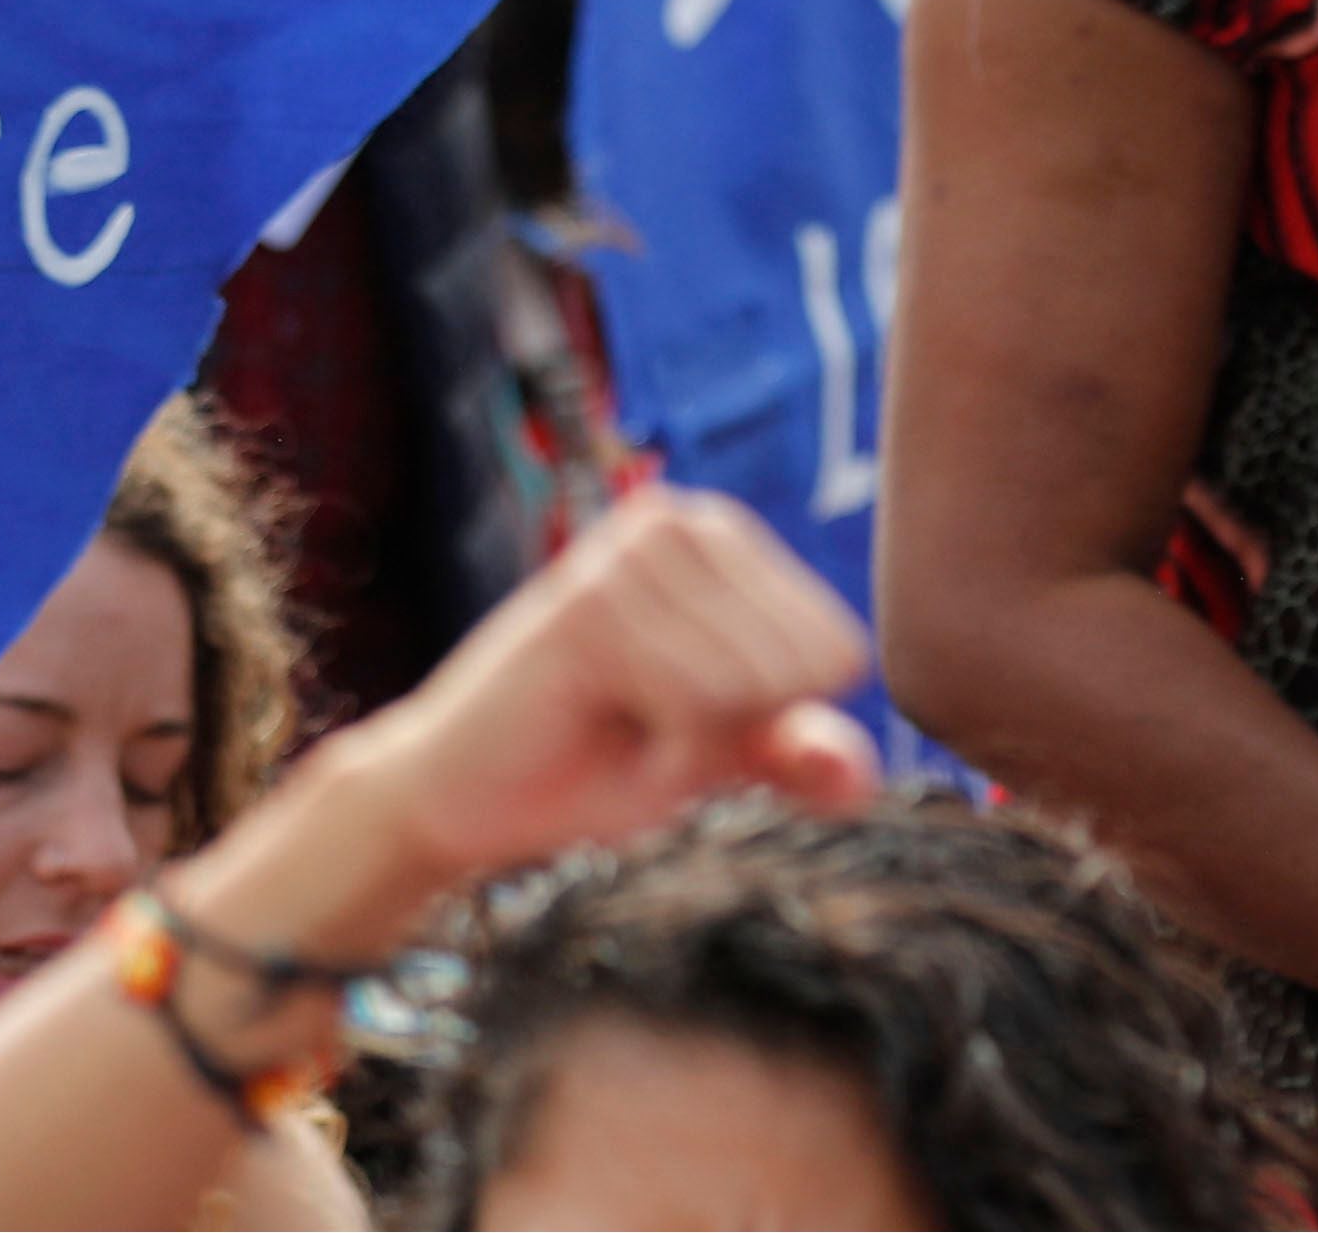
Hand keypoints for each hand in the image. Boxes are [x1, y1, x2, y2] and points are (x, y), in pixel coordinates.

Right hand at [313, 489, 880, 920]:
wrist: (458, 798)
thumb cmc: (590, 766)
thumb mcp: (718, 755)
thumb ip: (796, 753)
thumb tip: (859, 778)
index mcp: (724, 535)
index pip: (838, 647)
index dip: (771, 721)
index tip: (685, 721)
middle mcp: (684, 519)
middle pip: (799, 667)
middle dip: (732, 735)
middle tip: (641, 730)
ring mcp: (633, 551)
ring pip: (750, 688)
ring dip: (692, 749)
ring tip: (615, 726)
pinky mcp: (590, 602)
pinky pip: (697, 705)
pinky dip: (663, 756)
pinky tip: (594, 729)